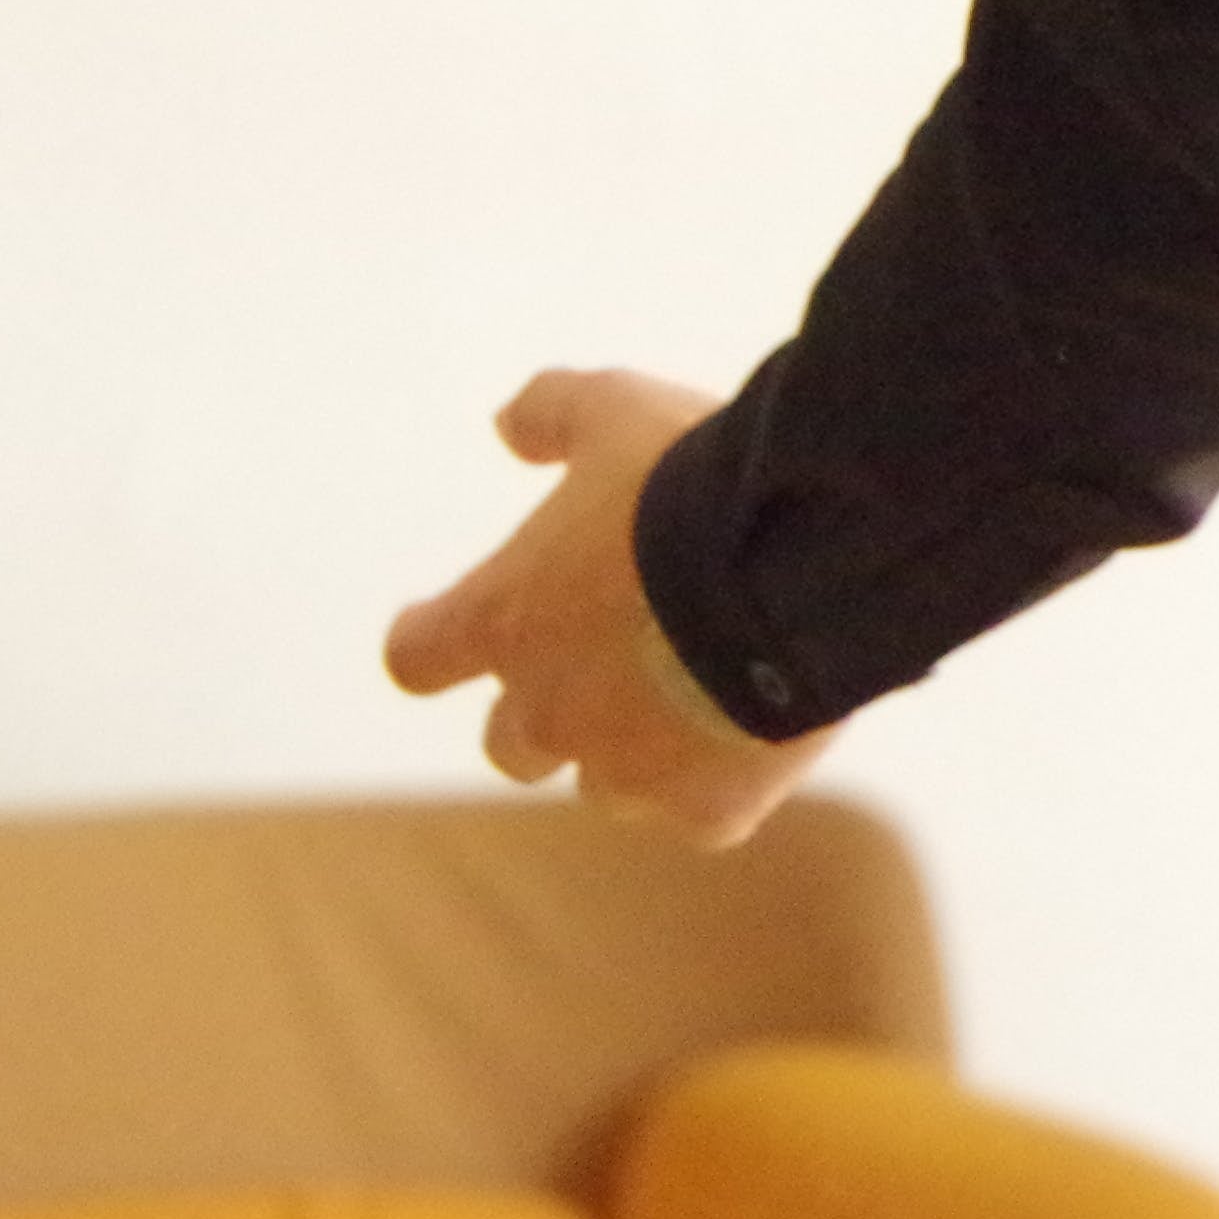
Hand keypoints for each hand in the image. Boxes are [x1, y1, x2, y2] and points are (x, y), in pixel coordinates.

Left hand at [383, 370, 835, 848]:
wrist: (801, 563)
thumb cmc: (691, 482)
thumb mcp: (617, 407)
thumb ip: (552, 412)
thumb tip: (508, 426)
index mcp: (504, 622)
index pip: (417, 657)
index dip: (435, 637)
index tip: (449, 621)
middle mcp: (547, 713)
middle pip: (511, 745)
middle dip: (549, 709)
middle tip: (611, 658)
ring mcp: (630, 771)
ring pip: (607, 785)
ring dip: (635, 749)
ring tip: (702, 695)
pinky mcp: (712, 807)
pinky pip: (703, 811)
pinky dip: (724, 780)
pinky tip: (765, 734)